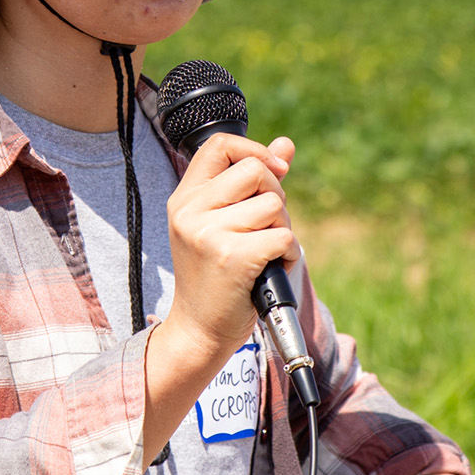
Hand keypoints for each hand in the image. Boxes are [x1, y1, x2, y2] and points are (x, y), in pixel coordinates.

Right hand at [162, 132, 297, 362]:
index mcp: (185, 198)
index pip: (219, 144)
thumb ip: (254, 182)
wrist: (200, 329)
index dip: (253, 149)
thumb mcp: (223, 223)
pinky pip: (283, 236)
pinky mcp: (232, 257)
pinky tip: (272, 268)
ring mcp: (209, 233)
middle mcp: (191, 211)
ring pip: (273, 205)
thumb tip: (286, 145)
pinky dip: (289, 253)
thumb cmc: (215, 276)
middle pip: (255, 170)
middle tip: (266, 225)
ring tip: (265, 252)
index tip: (273, 169)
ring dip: (282, 228)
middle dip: (275, 194)